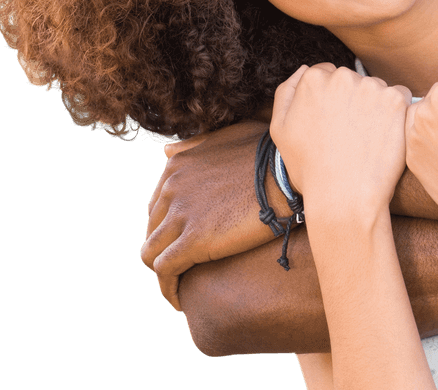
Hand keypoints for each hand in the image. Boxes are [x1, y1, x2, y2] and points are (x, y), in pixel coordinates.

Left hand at [142, 118, 280, 310]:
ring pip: (150, 253)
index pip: (158, 205)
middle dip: (165, 248)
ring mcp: (180, 214)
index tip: (185, 240)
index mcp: (178, 165)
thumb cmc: (270, 152)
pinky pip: (165, 271)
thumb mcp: (228, 136)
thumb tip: (168, 152)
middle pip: (152, 229)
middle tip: (186, 265)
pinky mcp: (192, 241)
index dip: (169, 226)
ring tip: (180, 286)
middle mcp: (171, 188)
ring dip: (162, 271)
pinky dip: (168, 288)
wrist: (287, 172)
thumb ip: (196, 145)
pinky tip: (179, 300)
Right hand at [271, 63, 411, 217]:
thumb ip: (286, 92)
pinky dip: (396, 114)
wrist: (345, 197)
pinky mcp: (396, 100)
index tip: (334, 122)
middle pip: (352, 80)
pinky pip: (400, 98)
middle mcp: (343, 76)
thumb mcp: (280, 130)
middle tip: (350, 134)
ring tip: (366, 139)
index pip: (326, 75)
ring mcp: (371, 86)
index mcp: (313, 80)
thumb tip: (304, 69)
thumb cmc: (311, 169)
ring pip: (376, 90)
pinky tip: (385, 137)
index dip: (330, 100)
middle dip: (352, 101)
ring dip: (374, 107)